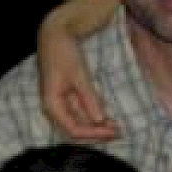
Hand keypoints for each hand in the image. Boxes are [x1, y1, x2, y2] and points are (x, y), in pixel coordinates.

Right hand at [36, 0, 118, 140]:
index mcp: (52, 105)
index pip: (74, 129)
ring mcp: (59, 105)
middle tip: (120, 133)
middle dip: (97, 135)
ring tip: (117, 127)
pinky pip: (79, 115)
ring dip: (96, 128)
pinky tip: (108, 118)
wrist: (54, 36)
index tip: (114, 132)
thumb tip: (100, 120)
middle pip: (75, 132)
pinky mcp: (65, 99)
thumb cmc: (63, 53)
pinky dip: (93, 118)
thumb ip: (89, 98)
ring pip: (78, 125)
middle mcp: (53, 109)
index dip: (95, 134)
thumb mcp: (79, 74)